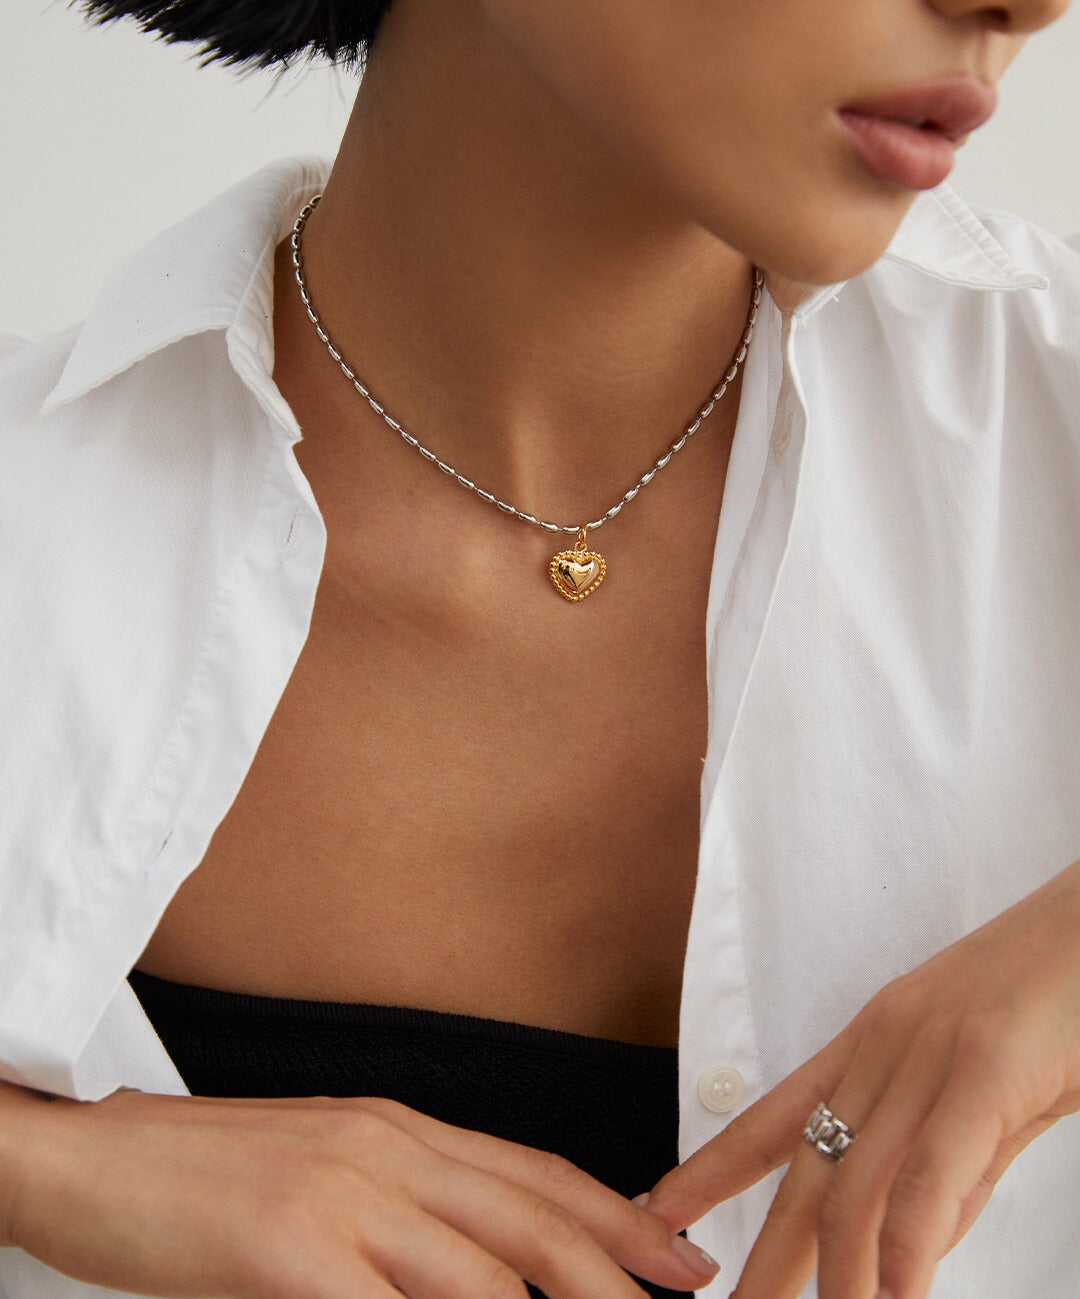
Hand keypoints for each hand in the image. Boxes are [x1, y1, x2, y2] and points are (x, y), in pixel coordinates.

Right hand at [3, 1085, 723, 1297]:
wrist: (97, 1159)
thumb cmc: (209, 1173)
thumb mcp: (325, 1167)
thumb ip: (406, 1201)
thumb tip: (487, 1262)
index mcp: (395, 1127)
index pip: (531, 1169)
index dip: (614, 1211)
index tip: (674, 1253)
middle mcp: (383, 1149)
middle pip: (528, 1216)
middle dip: (617, 1268)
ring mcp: (338, 1196)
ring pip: (482, 1270)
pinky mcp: (287, 1246)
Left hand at [634, 855, 1079, 1298]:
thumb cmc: (1058, 997)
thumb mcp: (986, 1087)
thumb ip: (950, 1164)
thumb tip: (913, 1245)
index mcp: (873, 1040)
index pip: (774, 1116)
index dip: (712, 1169)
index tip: (660, 1211)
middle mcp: (884, 1045)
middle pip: (806, 1168)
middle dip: (766, 1254)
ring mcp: (931, 1053)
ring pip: (858, 1182)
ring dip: (840, 1277)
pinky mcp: (986, 1066)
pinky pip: (930, 1173)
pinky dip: (907, 1248)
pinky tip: (895, 1297)